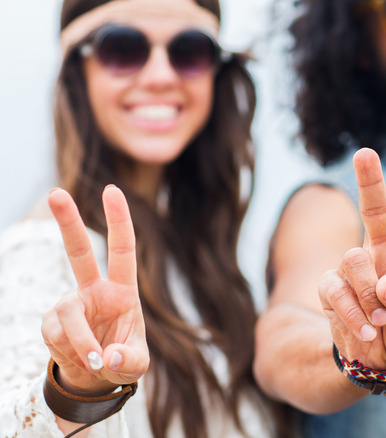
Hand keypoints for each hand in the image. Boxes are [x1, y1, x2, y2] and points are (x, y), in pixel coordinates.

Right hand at [41, 186, 148, 394]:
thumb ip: (128, 361)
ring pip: (69, 316)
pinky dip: (70, 353)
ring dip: (81, 343)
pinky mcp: (51, 322)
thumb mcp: (136, 364)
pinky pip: (57, 336)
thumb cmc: (122, 358)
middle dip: (67, 222)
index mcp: (122, 290)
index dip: (119, 221)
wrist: (95, 376)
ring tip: (95, 362)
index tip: (111, 190)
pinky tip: (79, 359)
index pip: (122, 250)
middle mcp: (94, 290)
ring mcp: (70, 304)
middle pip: (78, 252)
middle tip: (55, 193)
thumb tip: (107, 355)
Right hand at [319, 147, 385, 369]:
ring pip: (354, 259)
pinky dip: (353, 312)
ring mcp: (354, 267)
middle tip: (364, 153)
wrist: (380, 364)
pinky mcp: (331, 287)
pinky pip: (336, 288)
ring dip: (369, 293)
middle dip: (369, 180)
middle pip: (374, 208)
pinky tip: (366, 330)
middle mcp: (382, 251)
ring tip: (381, 321)